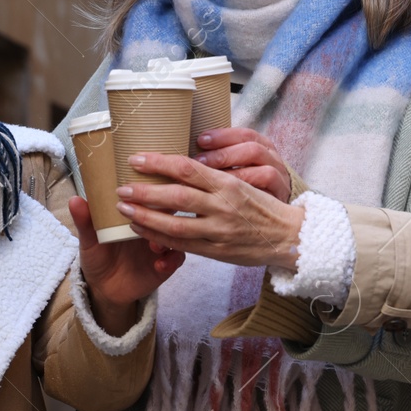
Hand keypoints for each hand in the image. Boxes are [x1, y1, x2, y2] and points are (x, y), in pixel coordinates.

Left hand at [68, 197, 183, 336]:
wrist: (104, 288)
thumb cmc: (97, 256)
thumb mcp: (89, 239)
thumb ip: (84, 221)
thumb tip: (74, 200)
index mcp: (135, 213)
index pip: (149, 195)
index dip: (152, 189)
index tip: (146, 189)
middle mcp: (151, 224)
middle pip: (167, 211)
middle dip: (164, 213)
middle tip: (151, 219)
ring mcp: (161, 243)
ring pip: (176, 233)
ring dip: (168, 237)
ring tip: (154, 246)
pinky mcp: (166, 263)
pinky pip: (178, 258)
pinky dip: (171, 260)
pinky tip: (159, 266)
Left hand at [113, 153, 304, 271]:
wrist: (288, 236)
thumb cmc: (262, 206)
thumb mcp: (240, 184)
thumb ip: (211, 178)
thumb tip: (177, 166)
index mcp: (227, 183)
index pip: (187, 168)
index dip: (158, 163)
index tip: (136, 159)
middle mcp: (222, 205)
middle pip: (176, 196)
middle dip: (145, 191)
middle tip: (122, 186)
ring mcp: (219, 230)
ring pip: (174, 223)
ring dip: (145, 216)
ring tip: (124, 208)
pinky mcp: (216, 251)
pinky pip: (182, 244)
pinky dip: (158, 236)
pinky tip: (141, 229)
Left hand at [193, 127, 291, 201]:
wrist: (279, 210)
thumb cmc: (252, 183)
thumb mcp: (243, 163)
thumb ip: (223, 156)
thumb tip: (186, 155)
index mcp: (264, 146)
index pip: (246, 135)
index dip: (223, 136)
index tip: (201, 140)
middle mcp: (273, 160)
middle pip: (253, 150)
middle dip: (225, 154)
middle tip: (200, 161)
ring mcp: (280, 180)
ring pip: (264, 172)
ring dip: (237, 175)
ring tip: (212, 182)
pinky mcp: (280, 199)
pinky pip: (269, 196)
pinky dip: (249, 195)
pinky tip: (229, 198)